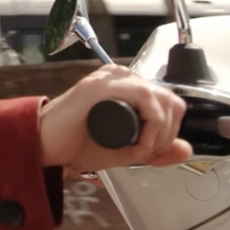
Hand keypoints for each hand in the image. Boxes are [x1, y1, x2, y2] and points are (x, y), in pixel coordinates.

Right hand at [39, 65, 191, 171]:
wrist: (43, 146)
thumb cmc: (74, 144)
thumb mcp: (125, 150)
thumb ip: (154, 151)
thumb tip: (186, 149)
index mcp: (126, 85)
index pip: (169, 101)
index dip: (170, 131)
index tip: (152, 151)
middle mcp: (120, 77)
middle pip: (170, 100)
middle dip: (166, 135)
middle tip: (145, 153)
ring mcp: (110, 79)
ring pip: (161, 99)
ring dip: (158, 133)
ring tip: (137, 150)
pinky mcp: (102, 87)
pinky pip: (146, 98)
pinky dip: (151, 126)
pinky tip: (136, 143)